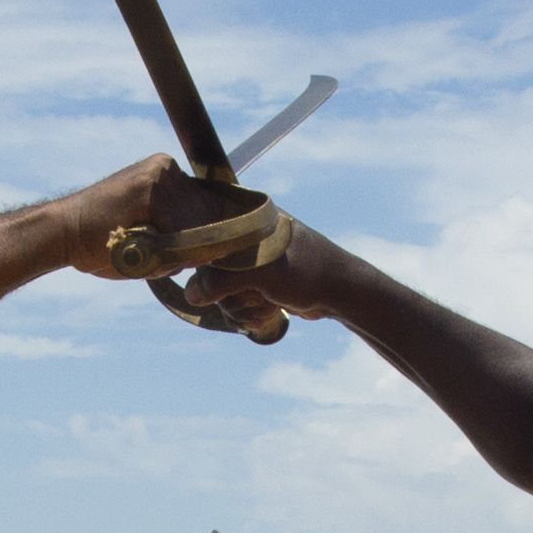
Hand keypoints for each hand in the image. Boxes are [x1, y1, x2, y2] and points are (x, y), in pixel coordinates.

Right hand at [54, 154, 263, 277]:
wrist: (63, 232)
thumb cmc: (104, 239)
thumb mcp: (150, 232)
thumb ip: (181, 234)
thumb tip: (218, 249)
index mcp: (168, 173)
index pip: (210, 208)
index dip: (205, 237)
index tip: (187, 253)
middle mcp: (168, 168)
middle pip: (208, 217)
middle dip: (191, 246)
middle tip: (154, 253)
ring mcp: (159, 175)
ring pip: (196, 227)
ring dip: (177, 252)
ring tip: (142, 250)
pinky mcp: (149, 188)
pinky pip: (180, 231)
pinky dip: (166, 251)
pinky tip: (138, 248)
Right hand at [162, 213, 359, 347]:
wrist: (342, 293)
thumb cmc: (308, 270)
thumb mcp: (264, 272)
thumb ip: (223, 280)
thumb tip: (191, 294)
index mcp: (244, 219)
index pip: (203, 232)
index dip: (199, 255)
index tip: (205, 273)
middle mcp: (243, 239)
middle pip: (206, 271)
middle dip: (228, 293)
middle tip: (254, 292)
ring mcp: (249, 264)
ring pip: (220, 294)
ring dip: (242, 307)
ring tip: (267, 302)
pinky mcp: (255, 285)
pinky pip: (235, 304)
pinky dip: (249, 313)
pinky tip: (269, 310)